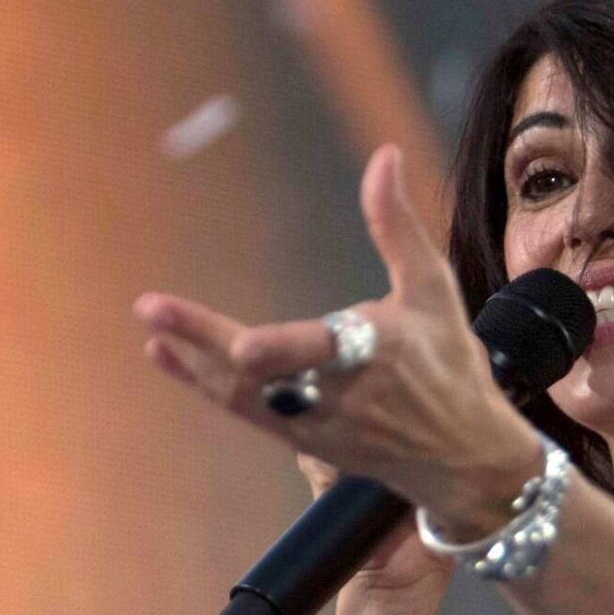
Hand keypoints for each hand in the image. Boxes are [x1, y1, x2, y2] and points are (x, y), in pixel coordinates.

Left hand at [132, 145, 539, 579]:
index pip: (319, 351)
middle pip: (259, 374)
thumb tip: (385, 156)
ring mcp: (314, 423)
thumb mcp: (433, 289)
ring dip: (192, 363)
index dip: (279, 350)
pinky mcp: (301, 441)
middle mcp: (338, 394)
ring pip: (241, 396)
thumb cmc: (450, 366)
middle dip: (202, 341)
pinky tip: (172, 357)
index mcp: (375, 352)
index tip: (242, 346)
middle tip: (151, 309)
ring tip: (154, 328)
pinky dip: (203, 384)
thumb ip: (397, 225)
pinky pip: (243, 412)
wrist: (462, 458)